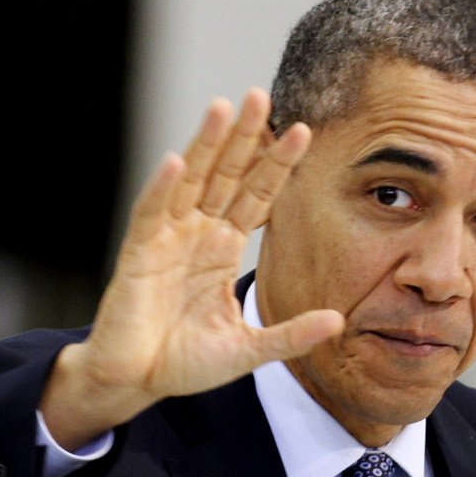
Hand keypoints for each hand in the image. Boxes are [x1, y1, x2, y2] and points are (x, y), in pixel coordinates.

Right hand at [40, 88, 343, 449]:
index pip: (256, 196)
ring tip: (224, 106)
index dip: (276, 165)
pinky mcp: (139, 252)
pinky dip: (162, 188)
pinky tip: (177, 160)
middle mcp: (198, 234)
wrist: (136, 380)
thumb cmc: (185, 361)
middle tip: (262, 96)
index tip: (302, 132)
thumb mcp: (247, 349)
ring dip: (206, 145)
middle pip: (225, 175)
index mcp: (223, 248)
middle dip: (244, 138)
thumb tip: (339, 320)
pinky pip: (151, 214)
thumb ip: (290, 334)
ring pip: (190, 181)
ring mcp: (167, 238)